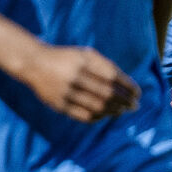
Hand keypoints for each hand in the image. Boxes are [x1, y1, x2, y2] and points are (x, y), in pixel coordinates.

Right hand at [20, 45, 138, 121]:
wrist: (33, 63)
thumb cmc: (66, 58)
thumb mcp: (85, 54)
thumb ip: (105, 66)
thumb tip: (127, 87)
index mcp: (83, 61)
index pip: (112, 76)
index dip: (128, 87)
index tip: (137, 94)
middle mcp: (74, 76)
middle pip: (106, 93)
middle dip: (124, 101)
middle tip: (134, 106)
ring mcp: (65, 91)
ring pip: (96, 106)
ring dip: (113, 111)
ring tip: (121, 111)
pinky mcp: (58, 104)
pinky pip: (82, 115)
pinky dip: (97, 117)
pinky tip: (104, 115)